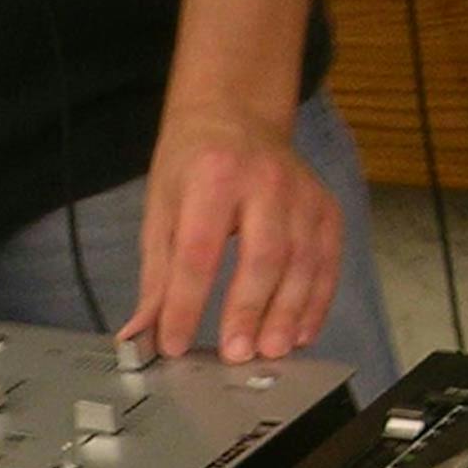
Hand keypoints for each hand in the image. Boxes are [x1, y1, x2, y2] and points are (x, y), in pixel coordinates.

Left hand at [120, 105, 341, 363]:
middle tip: (237, 354)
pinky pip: (328, 261)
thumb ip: (155, 275)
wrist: (237, 113)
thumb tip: (139, 333)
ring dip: (288, 313)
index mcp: (212, 176)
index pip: (198, 250)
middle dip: (249, 309)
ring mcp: (302, 193)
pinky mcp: (326, 207)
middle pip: (263, 255)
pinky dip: (317, 302)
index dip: (187, 302)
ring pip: (302, 262)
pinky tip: (302, 333)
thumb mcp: (161, 209)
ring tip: (271, 350)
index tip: (174, 343)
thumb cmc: (192, 164)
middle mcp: (264, 181)